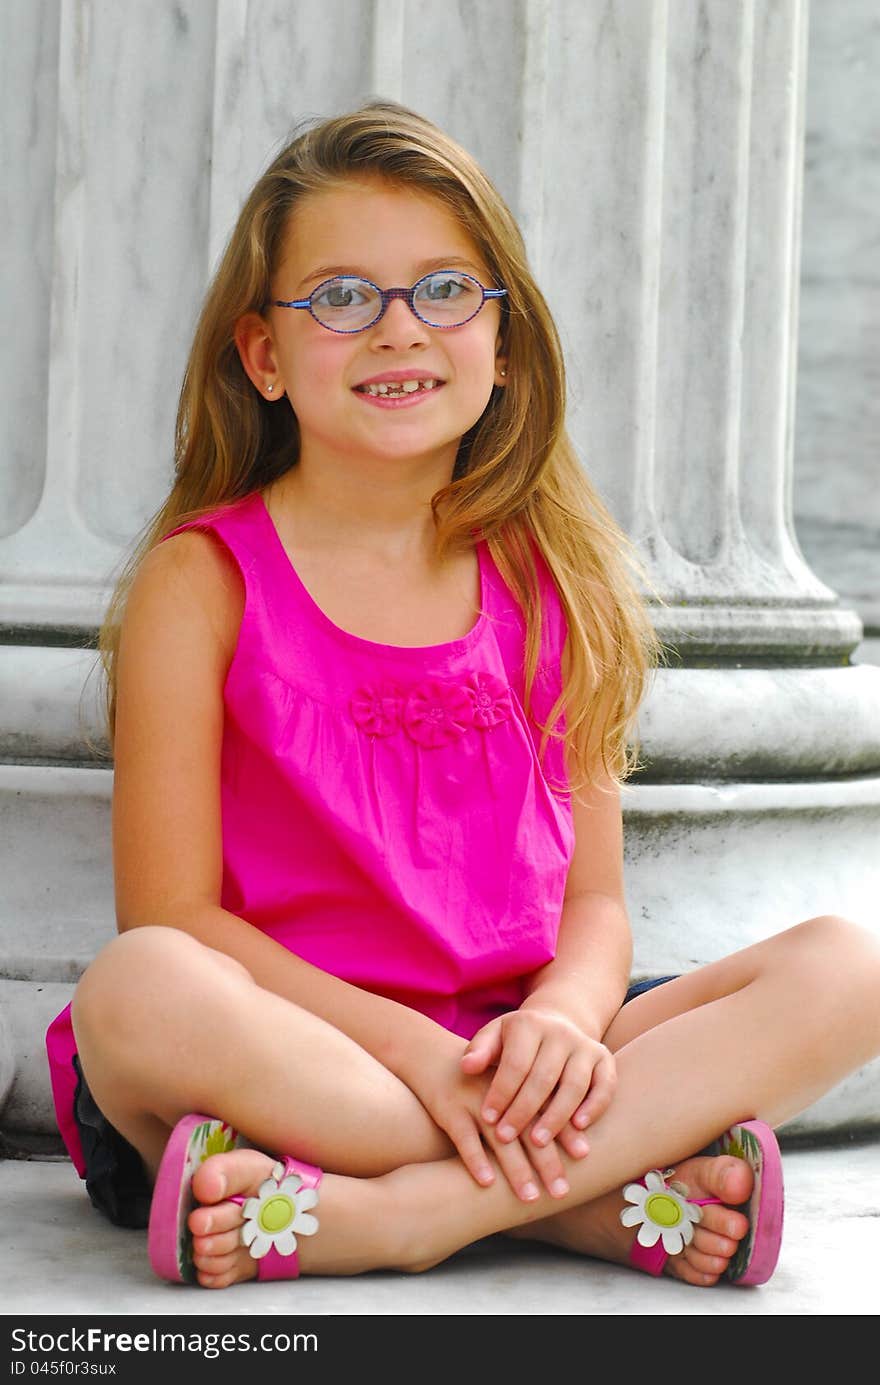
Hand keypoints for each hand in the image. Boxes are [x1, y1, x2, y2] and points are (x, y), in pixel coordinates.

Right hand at [405, 1040, 581, 1202]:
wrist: (431, 1055)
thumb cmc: (478, 1078)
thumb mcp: (505, 1081)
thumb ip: (533, 1100)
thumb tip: (568, 1136)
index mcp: (517, 1082)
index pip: (548, 1108)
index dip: (565, 1131)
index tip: (583, 1155)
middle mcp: (500, 1092)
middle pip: (529, 1128)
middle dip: (546, 1162)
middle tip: (562, 1191)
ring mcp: (474, 1100)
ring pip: (499, 1139)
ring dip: (516, 1170)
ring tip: (530, 1197)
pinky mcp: (448, 1109)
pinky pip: (464, 1138)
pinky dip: (475, 1159)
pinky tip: (486, 1182)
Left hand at [460, 1006, 616, 1158]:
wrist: (555, 1023)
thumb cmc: (515, 1040)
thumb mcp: (493, 1037)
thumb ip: (479, 1051)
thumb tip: (466, 1066)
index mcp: (529, 1024)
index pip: (515, 1064)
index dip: (501, 1093)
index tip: (487, 1119)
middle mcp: (560, 1032)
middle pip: (543, 1077)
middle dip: (523, 1111)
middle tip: (506, 1138)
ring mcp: (585, 1045)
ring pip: (574, 1084)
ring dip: (557, 1116)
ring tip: (538, 1143)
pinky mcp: (604, 1059)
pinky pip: (605, 1085)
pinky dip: (595, 1106)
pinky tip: (578, 1128)